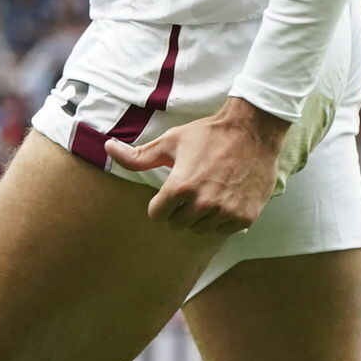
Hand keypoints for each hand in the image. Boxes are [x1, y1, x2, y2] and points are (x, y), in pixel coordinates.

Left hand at [108, 99, 287, 234]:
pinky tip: (227, 197)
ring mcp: (225, 212)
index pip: (157, 215)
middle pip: (178, 223)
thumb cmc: (210, 134)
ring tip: (211, 191)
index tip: (170, 192)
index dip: (161, 203)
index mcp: (180, 187)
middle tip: (193, 188)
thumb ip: (139, 155)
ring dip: (202, 215)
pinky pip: (224, 230)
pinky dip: (224, 218)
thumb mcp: (171, 142)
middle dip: (181, 209)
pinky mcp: (244, 217)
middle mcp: (202, 203)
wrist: (253, 131)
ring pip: (200, 229)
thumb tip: (107, 148)